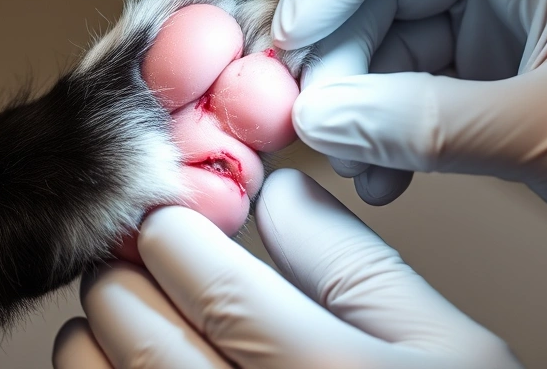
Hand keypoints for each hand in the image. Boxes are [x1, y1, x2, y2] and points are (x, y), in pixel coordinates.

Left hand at [53, 169, 521, 368]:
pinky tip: (134, 363)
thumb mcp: (447, 345)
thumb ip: (358, 266)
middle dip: (128, 271)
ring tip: (134, 309)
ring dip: (99, 330)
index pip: (212, 283)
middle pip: (136, 327)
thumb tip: (280, 194)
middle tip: (145, 254)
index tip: (174, 218)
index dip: (173, 234)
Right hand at [272, 0, 546, 247]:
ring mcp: (489, 18)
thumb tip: (322, 118)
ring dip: (353, 100)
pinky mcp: (478, 67)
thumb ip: (429, 126)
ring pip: (380, 35)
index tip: (295, 34)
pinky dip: (378, 128)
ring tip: (353, 161)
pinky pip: (399, 82)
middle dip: (337, 51)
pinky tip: (381, 174)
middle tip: (308, 118)